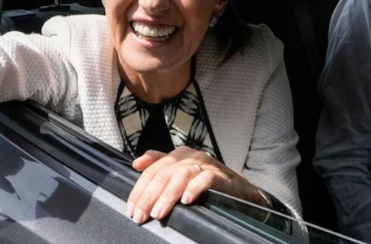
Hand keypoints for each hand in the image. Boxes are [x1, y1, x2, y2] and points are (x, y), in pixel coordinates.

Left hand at [127, 147, 267, 223]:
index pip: (151, 171)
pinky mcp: (219, 174)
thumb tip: (136, 164)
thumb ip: (160, 166)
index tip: (132, 208)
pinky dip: (194, 188)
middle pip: (162, 174)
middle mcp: (188, 156)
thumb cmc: (206, 181)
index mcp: (176, 155)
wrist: (238, 187)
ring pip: (180, 176)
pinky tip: (186, 200)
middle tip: (141, 215)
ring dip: (167, 196)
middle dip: (148, 196)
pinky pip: (205, 179)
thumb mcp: (180, 171)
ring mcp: (204, 163)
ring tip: (158, 212)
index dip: (139, 190)